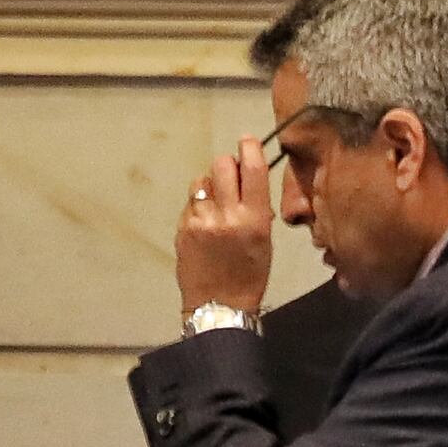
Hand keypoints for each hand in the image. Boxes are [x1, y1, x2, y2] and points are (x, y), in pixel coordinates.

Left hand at [176, 145, 273, 320]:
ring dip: (211, 185)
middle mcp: (227, 215)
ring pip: (202, 181)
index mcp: (255, 219)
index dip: (249, 148)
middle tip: (231, 176)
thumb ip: (256, 207)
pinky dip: (198, 206)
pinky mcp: (183, 227)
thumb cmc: (250, 275)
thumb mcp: (265, 240)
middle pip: (221, 164)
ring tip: (216, 206)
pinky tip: (205, 224)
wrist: (219, 306)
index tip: (247, 141)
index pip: (252, 169)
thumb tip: (247, 178)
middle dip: (227, 165)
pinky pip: (191, 202)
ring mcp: (201, 220)